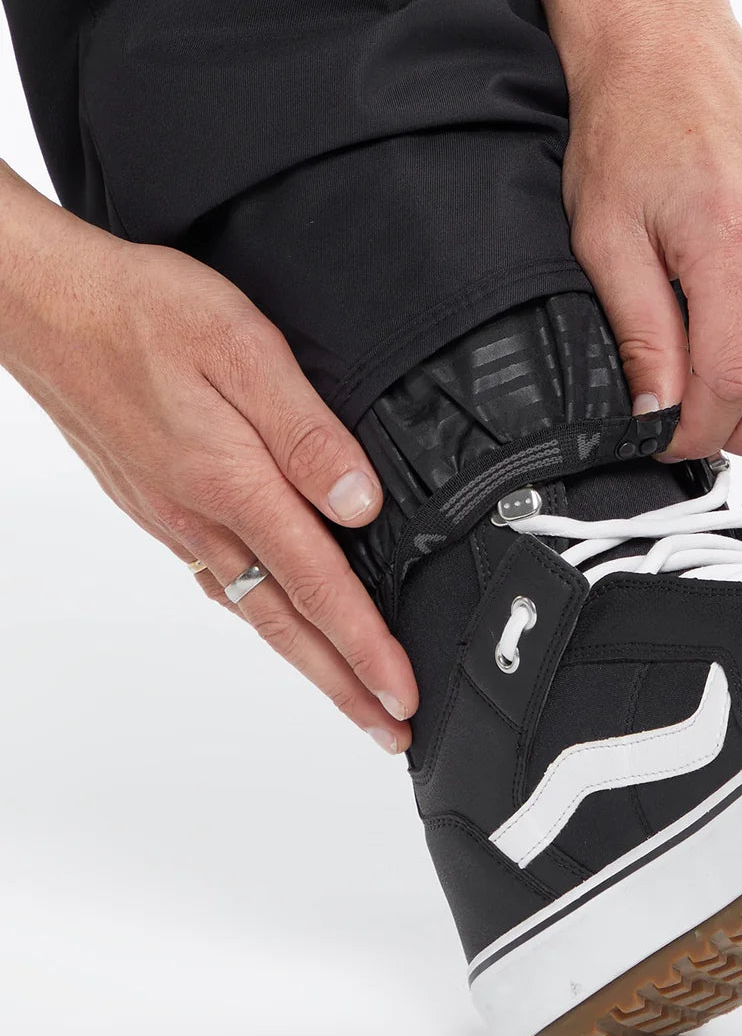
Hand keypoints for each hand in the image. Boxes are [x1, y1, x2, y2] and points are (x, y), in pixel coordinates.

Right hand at [0, 166, 415, 750]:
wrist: (47, 306)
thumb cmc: (142, 313)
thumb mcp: (243, 349)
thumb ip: (307, 432)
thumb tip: (359, 505)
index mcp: (233, 483)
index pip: (319, 587)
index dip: (365, 649)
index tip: (400, 697)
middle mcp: (201, 517)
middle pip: (286, 623)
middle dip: (343, 684)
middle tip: (389, 730)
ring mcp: (173, 517)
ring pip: (252, 607)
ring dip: (305, 657)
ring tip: (346, 691)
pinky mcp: (155, 503)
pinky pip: (217, 578)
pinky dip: (257, 614)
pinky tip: (272, 617)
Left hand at [518, 0, 741, 459]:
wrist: (669, 41)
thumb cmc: (630, 123)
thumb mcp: (604, 236)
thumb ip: (637, 332)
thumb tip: (656, 413)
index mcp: (734, 238)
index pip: (735, 381)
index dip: (698, 429)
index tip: (663, 439)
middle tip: (700, 435)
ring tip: (714, 390)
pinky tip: (736, 325)